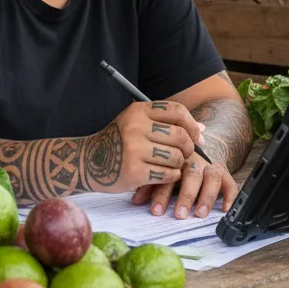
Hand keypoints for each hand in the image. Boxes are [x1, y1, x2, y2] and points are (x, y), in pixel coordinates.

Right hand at [84, 100, 204, 195]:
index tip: (197, 136)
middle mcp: (136, 127)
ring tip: (171, 165)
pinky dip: (171, 176)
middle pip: (180, 135)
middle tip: (184, 154)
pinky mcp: (134, 171)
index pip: (176, 111)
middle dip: (188, 147)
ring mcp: (134, 149)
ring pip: (175, 157)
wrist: (87, 161)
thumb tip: (201, 129)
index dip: (192, 124)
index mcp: (138, 111)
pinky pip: (167, 174)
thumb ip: (164, 123)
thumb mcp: (134, 122)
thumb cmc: (117, 142)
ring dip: (179, 164)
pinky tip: (164, 174)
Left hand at [132, 153, 238, 218]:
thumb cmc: (172, 162)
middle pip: (192, 174)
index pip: (168, 175)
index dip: (161, 194)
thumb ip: (148, 184)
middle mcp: (194, 160)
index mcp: (175, 158)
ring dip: (207, 196)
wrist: (195, 144)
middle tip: (179, 214)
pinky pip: (230, 182)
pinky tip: (225, 209)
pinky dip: (229, 196)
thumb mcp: (159, 170)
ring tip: (200, 213)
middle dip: (186, 196)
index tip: (156, 211)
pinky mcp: (223, 172)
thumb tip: (134, 201)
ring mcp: (209, 165)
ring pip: (212, 177)